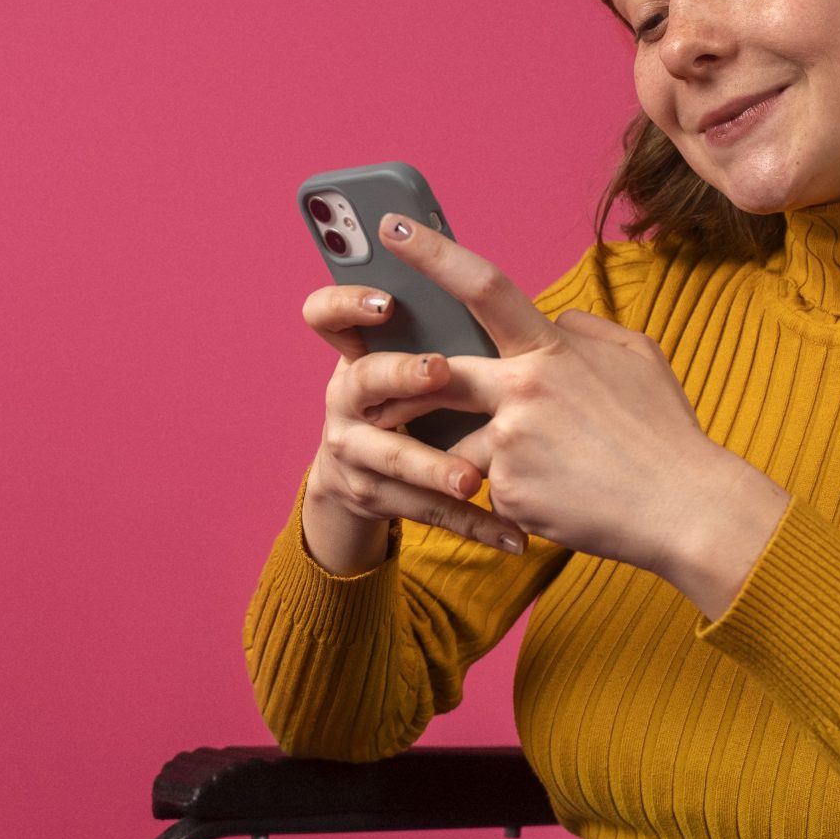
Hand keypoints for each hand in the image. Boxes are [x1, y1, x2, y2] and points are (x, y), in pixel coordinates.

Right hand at [299, 280, 527, 571]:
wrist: (356, 474)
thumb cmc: (401, 398)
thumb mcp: (402, 361)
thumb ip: (433, 332)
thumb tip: (491, 300)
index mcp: (354, 355)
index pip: (326, 317)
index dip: (346, 304)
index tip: (385, 301)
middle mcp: (344, 400)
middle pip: (363, 381)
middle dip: (400, 374)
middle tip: (438, 370)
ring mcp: (353, 452)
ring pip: (393, 456)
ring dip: (433, 466)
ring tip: (471, 479)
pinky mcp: (375, 496)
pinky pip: (426, 509)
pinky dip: (475, 525)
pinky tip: (513, 537)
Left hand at [377, 212, 790, 608]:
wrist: (686, 509)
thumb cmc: (665, 433)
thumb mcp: (639, 358)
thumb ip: (588, 330)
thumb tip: (558, 319)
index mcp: (551, 350)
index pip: (484, 287)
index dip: (434, 254)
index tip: (393, 230)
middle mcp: (522, 390)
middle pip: (438, 375)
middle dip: (405, 387)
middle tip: (383, 398)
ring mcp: (510, 443)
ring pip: (462, 444)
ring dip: (489, 458)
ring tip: (556, 475)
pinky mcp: (508, 492)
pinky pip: (491, 488)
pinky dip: (517, 494)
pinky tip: (563, 501)